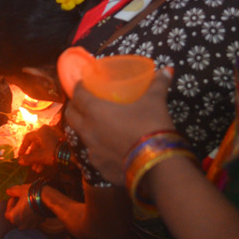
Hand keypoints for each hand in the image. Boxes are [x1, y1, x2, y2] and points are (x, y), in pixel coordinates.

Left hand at [4, 184, 42, 228]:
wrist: (48, 199)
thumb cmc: (31, 194)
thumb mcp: (20, 190)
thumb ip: (12, 191)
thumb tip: (8, 191)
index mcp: (13, 217)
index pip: (7, 212)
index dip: (10, 204)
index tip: (16, 197)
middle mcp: (20, 224)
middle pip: (15, 217)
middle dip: (16, 209)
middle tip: (21, 199)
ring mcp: (30, 225)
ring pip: (23, 219)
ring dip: (24, 212)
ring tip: (28, 202)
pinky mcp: (38, 224)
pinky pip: (31, 220)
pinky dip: (31, 215)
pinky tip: (34, 206)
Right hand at [17, 125, 60, 167]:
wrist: (71, 155)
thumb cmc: (53, 153)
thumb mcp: (39, 156)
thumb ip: (28, 158)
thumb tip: (19, 161)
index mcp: (41, 131)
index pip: (28, 138)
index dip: (23, 147)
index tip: (20, 156)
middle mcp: (47, 131)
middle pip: (35, 144)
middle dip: (32, 156)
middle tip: (28, 164)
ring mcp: (53, 137)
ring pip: (42, 148)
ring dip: (37, 159)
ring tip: (35, 169)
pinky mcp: (57, 142)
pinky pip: (47, 149)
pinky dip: (43, 157)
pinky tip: (41, 168)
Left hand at [65, 69, 175, 185]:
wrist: (156, 164)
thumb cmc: (149, 125)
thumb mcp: (154, 101)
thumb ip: (158, 84)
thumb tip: (167, 70)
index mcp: (95, 111)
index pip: (77, 95)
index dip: (78, 87)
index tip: (83, 84)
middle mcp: (88, 131)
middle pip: (71, 116)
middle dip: (75, 107)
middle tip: (84, 102)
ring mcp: (92, 152)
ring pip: (80, 136)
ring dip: (84, 128)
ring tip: (96, 124)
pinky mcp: (100, 168)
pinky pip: (94, 155)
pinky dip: (98, 148)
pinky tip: (109, 147)